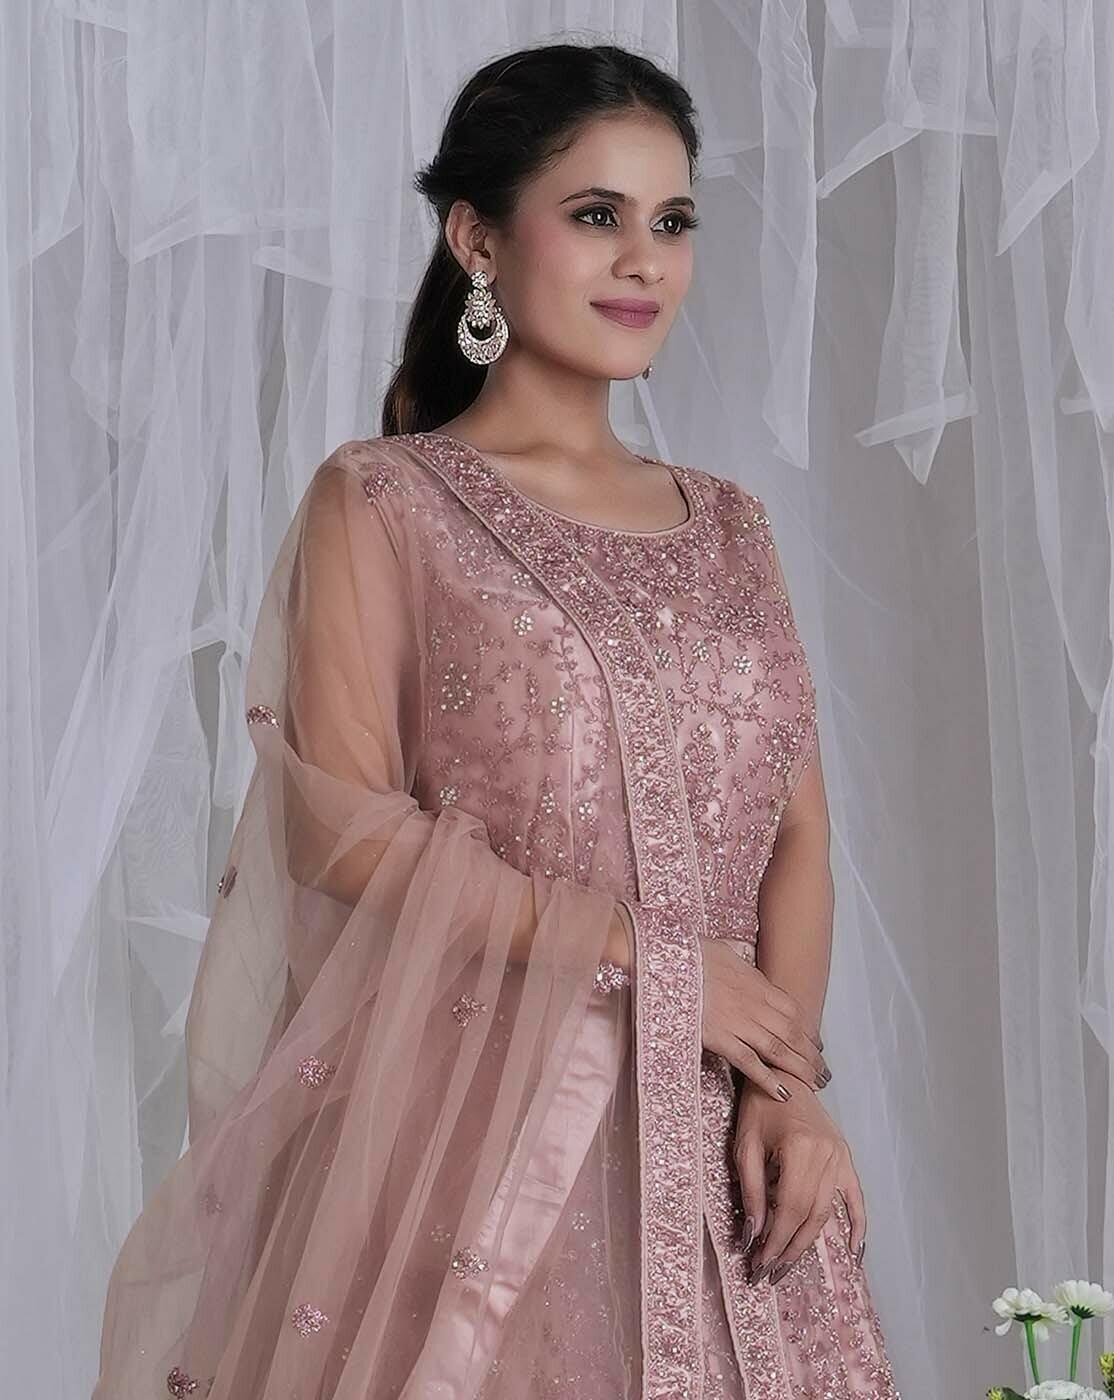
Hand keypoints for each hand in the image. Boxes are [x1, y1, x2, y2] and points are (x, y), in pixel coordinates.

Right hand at [699, 937, 830, 1100]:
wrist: (669, 962)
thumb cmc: (691, 953)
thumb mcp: (722, 948)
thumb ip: (736, 954)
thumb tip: (740, 951)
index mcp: (757, 984)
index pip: (794, 1011)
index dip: (809, 1030)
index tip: (817, 1045)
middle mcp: (755, 1005)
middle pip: (793, 1034)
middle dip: (812, 1056)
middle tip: (824, 1073)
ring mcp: (739, 1023)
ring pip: (779, 1050)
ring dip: (800, 1069)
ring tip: (814, 1085)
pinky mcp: (721, 1039)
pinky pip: (750, 1063)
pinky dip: (768, 1079)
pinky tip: (783, 1093)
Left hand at [735, 1075, 866, 1284]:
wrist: (782, 1073)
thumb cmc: (758, 1106)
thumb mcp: (745, 1146)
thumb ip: (752, 1192)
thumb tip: (753, 1236)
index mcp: (801, 1150)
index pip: (790, 1210)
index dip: (775, 1241)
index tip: (759, 1264)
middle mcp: (827, 1156)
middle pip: (810, 1217)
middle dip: (789, 1249)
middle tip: (769, 1273)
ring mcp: (840, 1157)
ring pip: (827, 1212)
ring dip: (808, 1242)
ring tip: (788, 1265)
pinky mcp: (845, 1156)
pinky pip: (855, 1197)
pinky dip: (857, 1225)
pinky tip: (854, 1252)